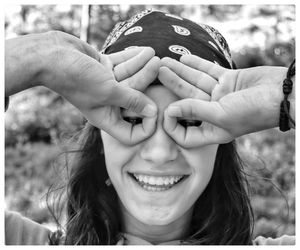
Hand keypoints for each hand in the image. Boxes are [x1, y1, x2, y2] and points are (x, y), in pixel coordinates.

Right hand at [5, 31, 158, 143]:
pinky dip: (132, 59)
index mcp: (107, 118)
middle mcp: (107, 104)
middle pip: (135, 100)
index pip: (131, 133)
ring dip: (142, 66)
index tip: (156, 111)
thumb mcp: (108, 92)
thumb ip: (132, 101)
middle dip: (148, 83)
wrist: (51, 55)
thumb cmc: (76, 78)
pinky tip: (144, 51)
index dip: (146, 127)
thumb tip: (153, 112)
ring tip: (154, 54)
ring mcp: (105, 86)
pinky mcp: (103, 70)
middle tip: (160, 66)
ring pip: (130, 79)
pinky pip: (122, 66)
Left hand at [159, 55, 289, 146]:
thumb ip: (195, 111)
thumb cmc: (255, 111)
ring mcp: (221, 96)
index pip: (186, 132)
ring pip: (195, 83)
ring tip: (163, 61)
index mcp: (213, 130)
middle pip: (186, 100)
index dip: (173, 124)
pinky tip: (182, 58)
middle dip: (171, 86)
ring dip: (179, 72)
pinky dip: (196, 65)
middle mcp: (214, 113)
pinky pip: (208, 72)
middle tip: (156, 72)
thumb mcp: (221, 115)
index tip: (166, 111)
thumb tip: (172, 110)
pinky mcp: (229, 80)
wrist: (283, 94)